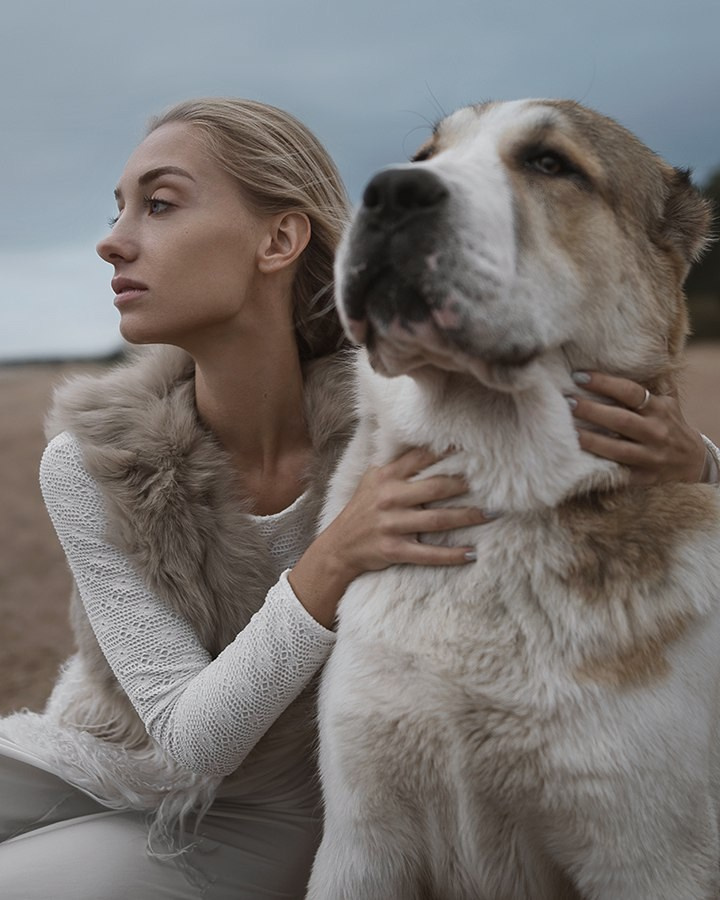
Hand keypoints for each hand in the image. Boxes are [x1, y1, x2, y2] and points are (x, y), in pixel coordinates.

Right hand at [289, 447, 491, 626]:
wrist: (338, 547)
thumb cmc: (362, 510)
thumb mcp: (372, 481)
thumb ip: (397, 465)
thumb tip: (428, 445)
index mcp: (386, 476)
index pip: (420, 458)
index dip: (446, 451)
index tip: (472, 445)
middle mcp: (389, 498)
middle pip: (435, 487)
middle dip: (465, 484)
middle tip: (494, 482)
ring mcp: (391, 525)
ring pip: (437, 519)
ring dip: (468, 517)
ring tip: (492, 513)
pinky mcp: (394, 550)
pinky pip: (429, 554)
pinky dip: (452, 555)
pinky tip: (472, 553)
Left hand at [567, 371, 706, 484]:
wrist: (693, 461)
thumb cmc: (671, 423)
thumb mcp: (668, 400)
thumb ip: (651, 381)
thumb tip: (632, 354)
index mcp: (659, 408)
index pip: (630, 392)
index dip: (604, 383)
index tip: (579, 376)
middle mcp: (656, 431)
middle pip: (620, 420)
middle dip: (592, 410)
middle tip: (568, 401)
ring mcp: (650, 456)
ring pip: (617, 449)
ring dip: (591, 440)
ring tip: (568, 430)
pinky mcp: (644, 477)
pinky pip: (620, 473)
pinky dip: (601, 467)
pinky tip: (581, 460)